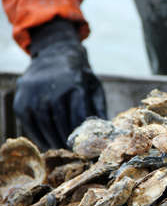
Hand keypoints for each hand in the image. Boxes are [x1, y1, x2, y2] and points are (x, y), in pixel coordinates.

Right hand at [13, 19, 106, 149]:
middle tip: (73, 152)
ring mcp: (35, 93)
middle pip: (61, 122)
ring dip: (54, 141)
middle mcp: (53, 88)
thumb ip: (99, 108)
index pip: (79, 116)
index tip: (86, 146)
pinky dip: (38, 136)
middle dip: (68, 140)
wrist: (54, 53)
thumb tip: (106, 131)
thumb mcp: (94, 86)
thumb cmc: (79, 76)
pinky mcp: (22, 99)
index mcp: (76, 84)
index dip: (82, 133)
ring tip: (62, 149)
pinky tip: (48, 143)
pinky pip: (29, 123)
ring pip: (44, 124)